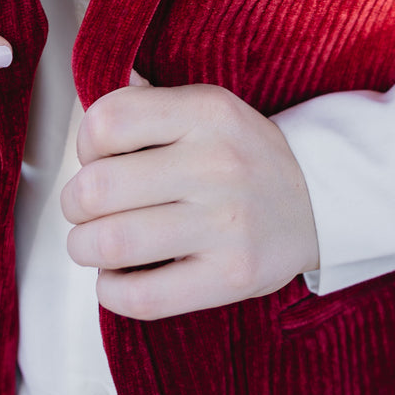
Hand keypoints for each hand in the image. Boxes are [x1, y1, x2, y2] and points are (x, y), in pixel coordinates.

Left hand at [61, 81, 319, 319]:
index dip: (84, 144)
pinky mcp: (231, 276)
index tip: (98, 158)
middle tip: (88, 209)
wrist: (319, 201)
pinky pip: (141, 296)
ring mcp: (227, 223)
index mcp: (207, 112)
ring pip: (111, 243)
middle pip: (96, 188)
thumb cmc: (243, 156)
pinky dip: (110, 289)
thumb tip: (87, 98)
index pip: (106, 121)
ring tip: (97, 244)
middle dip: (75, 204)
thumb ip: (148, 103)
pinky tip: (118, 276)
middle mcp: (218, 163)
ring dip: (85, 248)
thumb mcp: (207, 108)